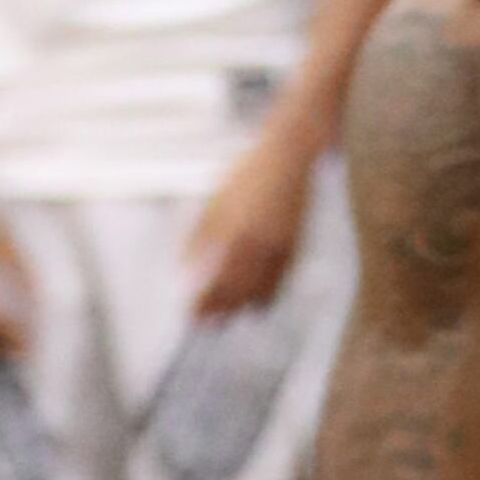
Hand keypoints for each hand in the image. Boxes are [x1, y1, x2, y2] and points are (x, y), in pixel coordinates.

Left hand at [181, 116, 312, 318]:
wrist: (289, 156)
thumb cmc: (248, 172)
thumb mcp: (215, 200)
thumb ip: (200, 235)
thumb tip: (184, 264)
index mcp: (238, 234)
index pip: (217, 281)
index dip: (205, 301)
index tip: (191, 314)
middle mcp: (262, 247)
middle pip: (239, 292)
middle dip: (221, 310)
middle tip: (206, 323)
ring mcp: (281, 248)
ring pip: (262, 291)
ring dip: (243, 306)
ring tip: (228, 316)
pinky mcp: (295, 246)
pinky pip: (280, 281)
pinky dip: (266, 295)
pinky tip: (256, 300)